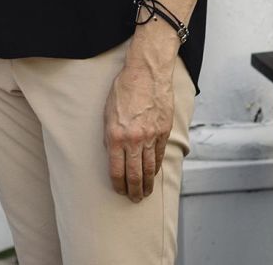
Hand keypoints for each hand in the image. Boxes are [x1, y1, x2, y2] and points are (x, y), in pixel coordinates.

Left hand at [104, 37, 175, 201]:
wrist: (146, 73)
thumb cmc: (124, 90)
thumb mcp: (108, 113)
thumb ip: (110, 136)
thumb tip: (113, 155)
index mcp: (116, 136)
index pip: (117, 170)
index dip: (118, 185)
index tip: (119, 191)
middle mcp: (134, 139)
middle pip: (135, 174)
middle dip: (134, 191)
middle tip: (134, 200)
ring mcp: (151, 137)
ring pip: (150, 169)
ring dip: (147, 184)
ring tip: (145, 193)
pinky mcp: (164, 132)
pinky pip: (160, 156)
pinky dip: (156, 168)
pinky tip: (153, 175)